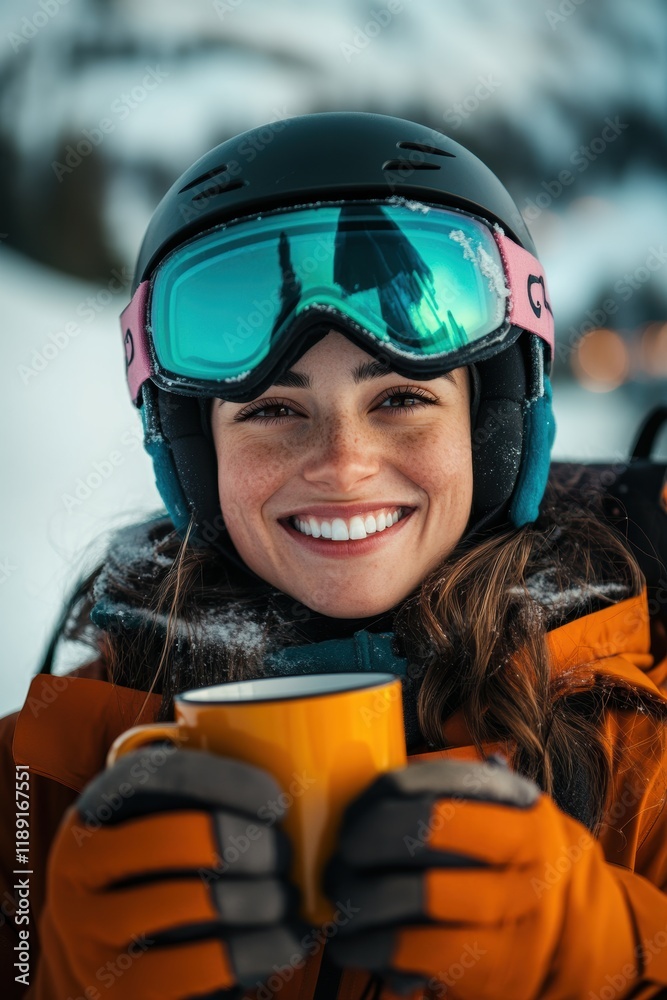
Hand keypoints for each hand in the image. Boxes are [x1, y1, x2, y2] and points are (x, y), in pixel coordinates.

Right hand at [36, 745, 308, 998]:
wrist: (115, 959)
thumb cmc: (167, 871)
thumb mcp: (168, 819)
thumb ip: (210, 794)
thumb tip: (305, 774)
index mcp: (97, 807)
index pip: (162, 775)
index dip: (227, 781)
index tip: (278, 800)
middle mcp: (78, 865)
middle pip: (180, 837)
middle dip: (252, 845)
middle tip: (285, 857)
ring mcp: (89, 931)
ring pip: (194, 901)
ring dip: (261, 898)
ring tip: (288, 899)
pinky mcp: (119, 990)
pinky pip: (199, 967)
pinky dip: (257, 952)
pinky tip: (286, 941)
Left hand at [323, 756, 635, 999]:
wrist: (586, 945)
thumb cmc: (524, 870)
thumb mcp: (514, 821)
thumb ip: (461, 799)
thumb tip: (374, 790)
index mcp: (525, 815)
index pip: (442, 785)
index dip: (387, 794)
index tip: (358, 807)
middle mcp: (525, 862)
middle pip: (425, 831)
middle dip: (366, 837)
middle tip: (343, 851)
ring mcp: (512, 919)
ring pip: (416, 894)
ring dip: (360, 895)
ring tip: (340, 896)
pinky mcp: (492, 972)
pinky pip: (416, 952)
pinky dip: (369, 945)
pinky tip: (351, 941)